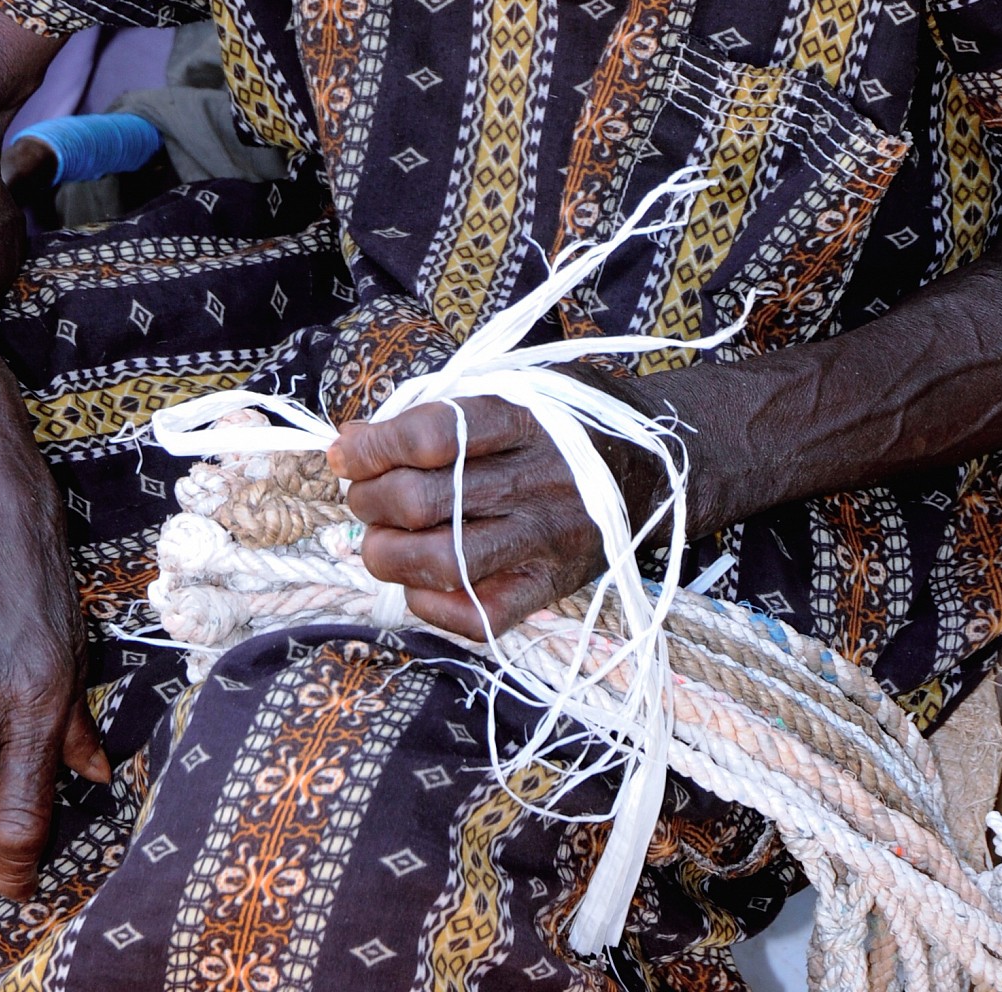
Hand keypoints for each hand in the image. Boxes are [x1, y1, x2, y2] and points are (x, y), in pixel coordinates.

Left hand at [329, 392, 661, 639]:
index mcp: (523, 418)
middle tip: (359, 496)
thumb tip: (352, 439)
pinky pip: (480, 616)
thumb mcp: (517, 384)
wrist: (655, 467)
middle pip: (424, 499)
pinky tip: (417, 581)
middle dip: (369, 499)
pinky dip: (431, 605)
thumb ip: (439, 404)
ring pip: (442, 560)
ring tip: (376, 541)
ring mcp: (544, 539)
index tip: (346, 451)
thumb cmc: (567, 418)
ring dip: (387, 554)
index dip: (374, 446)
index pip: (431, 434)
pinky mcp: (550, 588)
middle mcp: (535, 480)